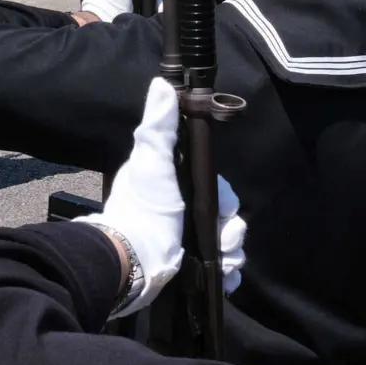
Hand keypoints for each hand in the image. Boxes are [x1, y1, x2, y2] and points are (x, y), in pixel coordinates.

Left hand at [78, 79, 248, 315]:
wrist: (131, 259)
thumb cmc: (143, 206)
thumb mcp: (150, 159)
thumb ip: (158, 125)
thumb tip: (162, 83)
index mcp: (181, 186)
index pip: (220, 191)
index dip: (226, 200)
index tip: (224, 211)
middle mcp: (186, 212)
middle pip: (229, 219)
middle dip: (233, 232)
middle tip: (224, 243)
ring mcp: (188, 241)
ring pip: (229, 246)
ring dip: (233, 255)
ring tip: (225, 265)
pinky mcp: (189, 268)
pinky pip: (221, 271)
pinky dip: (228, 276)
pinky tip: (226, 281)